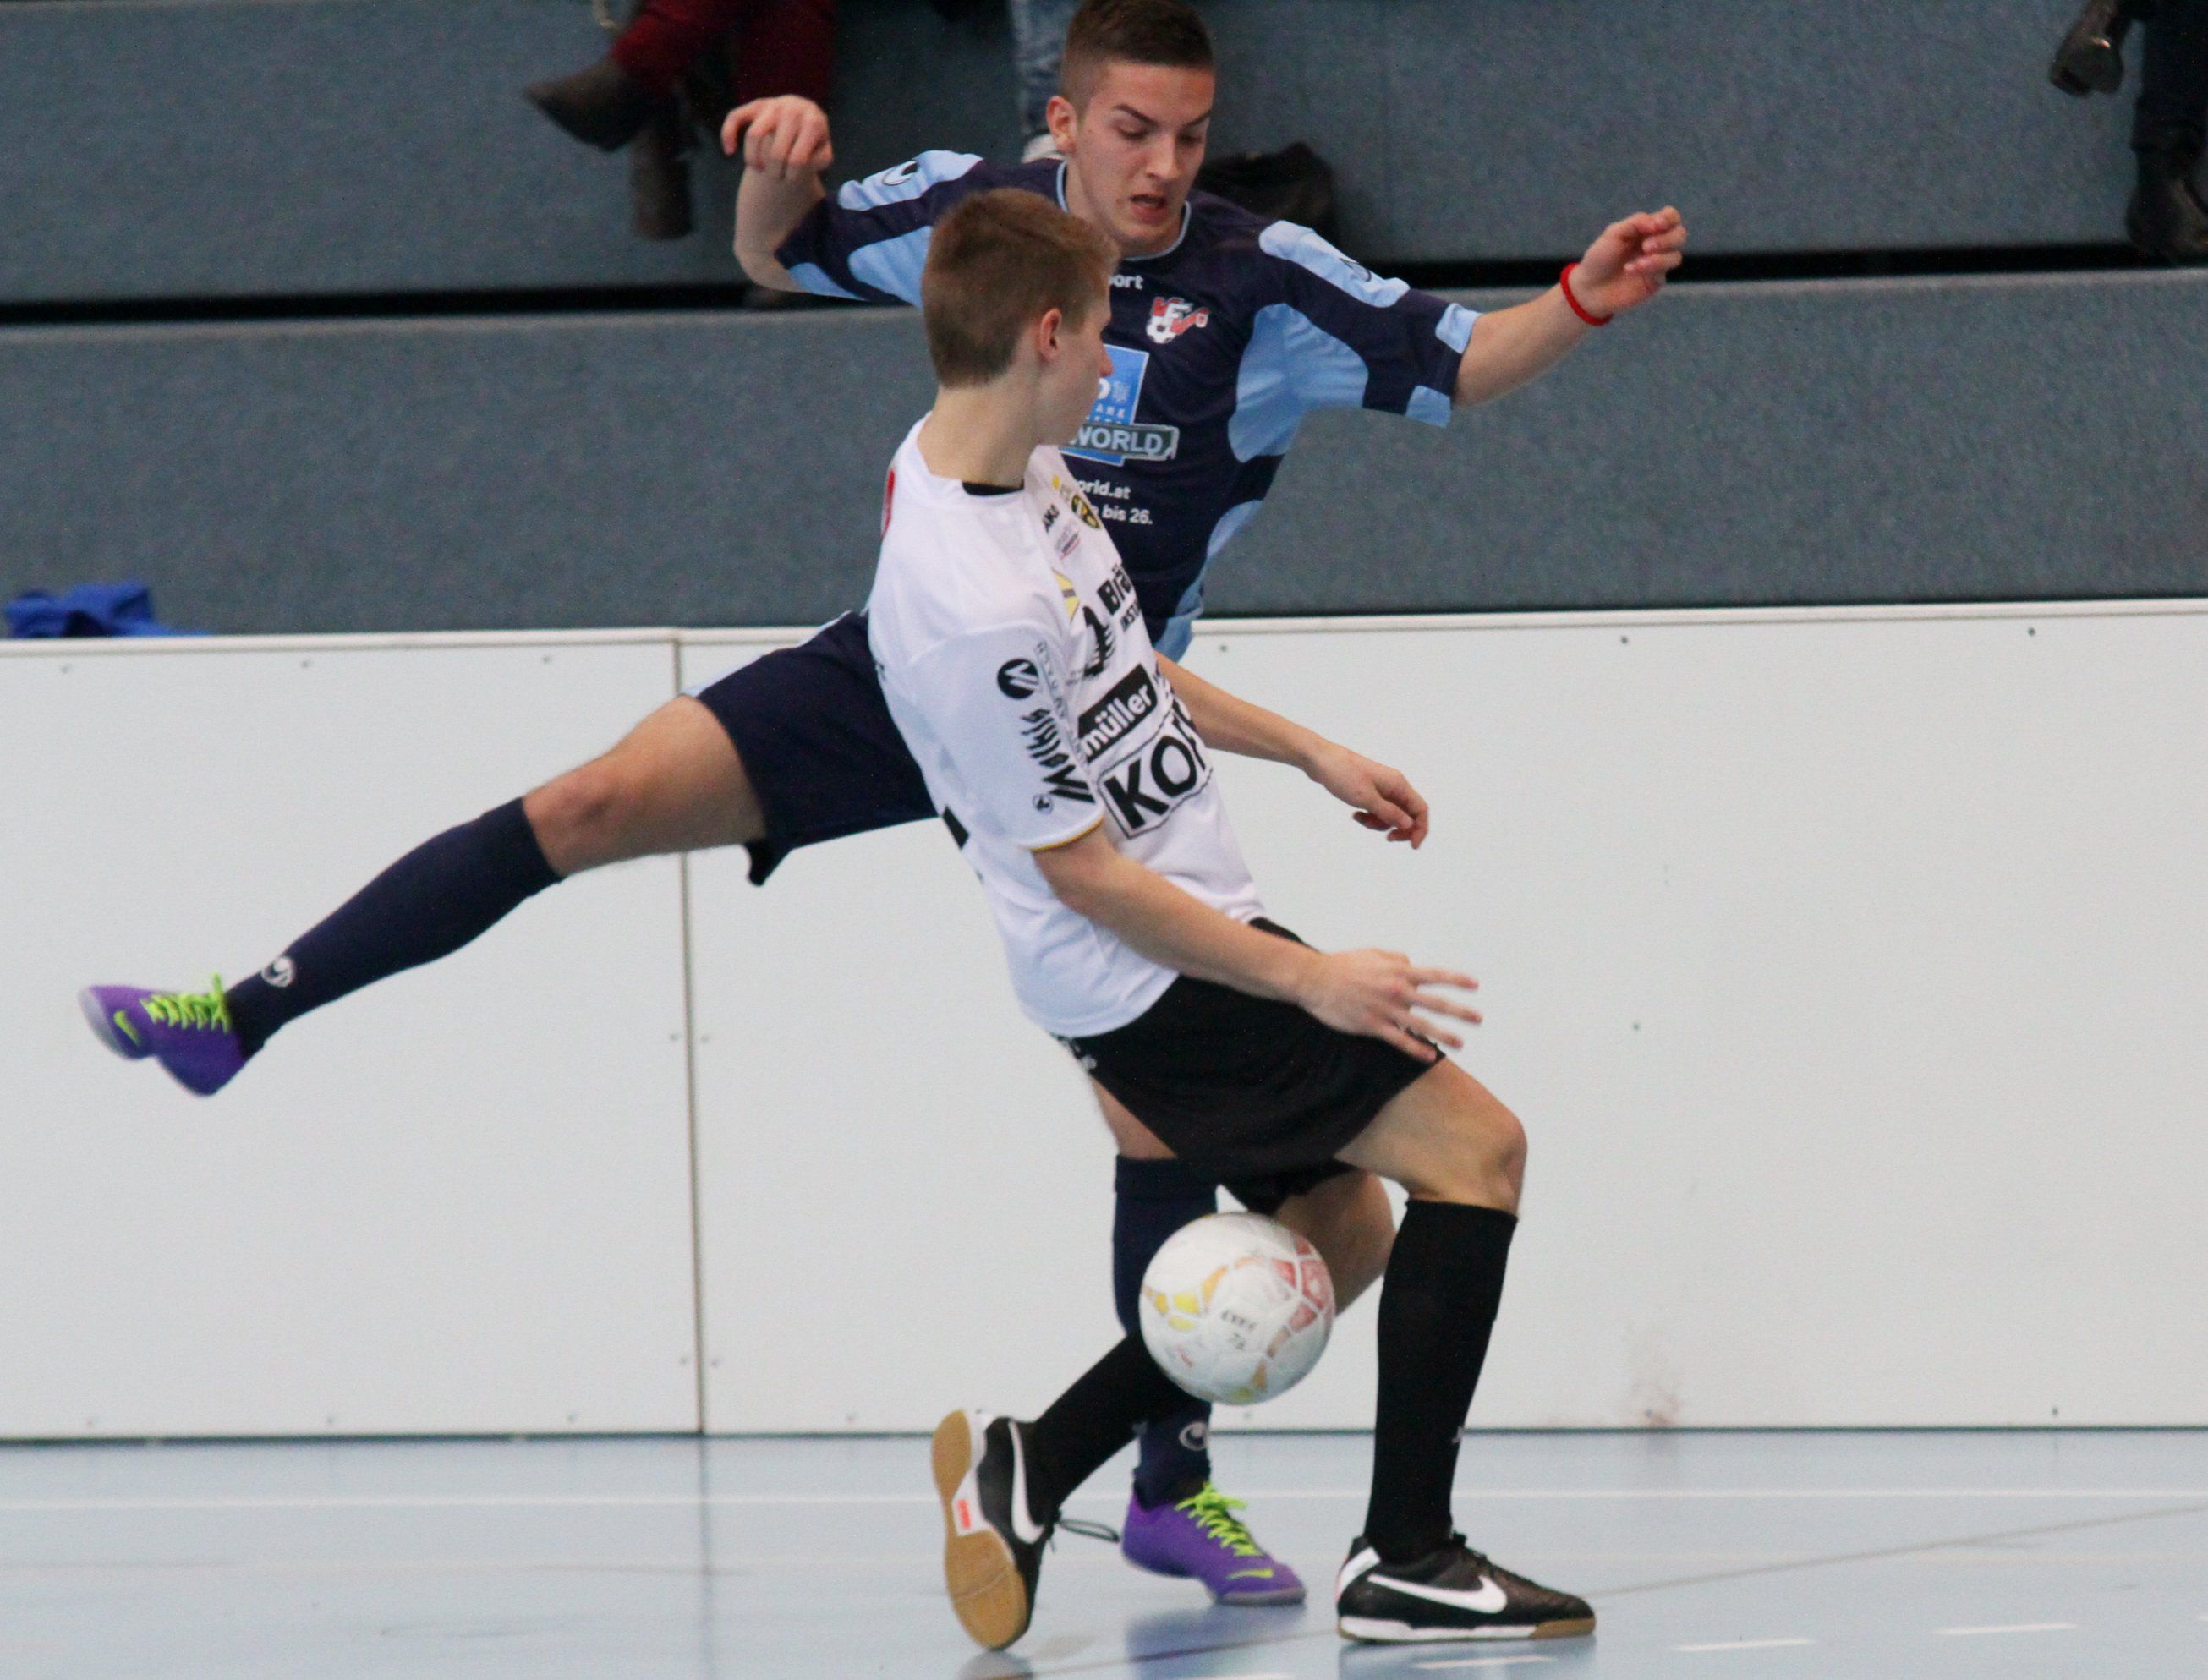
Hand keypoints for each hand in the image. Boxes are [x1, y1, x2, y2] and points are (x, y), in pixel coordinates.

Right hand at [721, 95, 833, 179]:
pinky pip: (735, 117)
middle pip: (775, 154)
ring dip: (753, 160)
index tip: (791, 179)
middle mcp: (792, 110)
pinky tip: (729, 151)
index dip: (791, 177)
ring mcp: (772, 105)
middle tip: (776, 177)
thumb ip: (819, 161)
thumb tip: (801, 161)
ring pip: (753, 136)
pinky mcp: (756, 105)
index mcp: (813, 123)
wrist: (805, 114)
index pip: (796, 160)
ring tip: (758, 169)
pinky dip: (728, 135)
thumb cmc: (813, 140)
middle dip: (773, 173)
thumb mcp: (823, 152)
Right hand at [1296, 948, 1480, 1058]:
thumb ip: (1395, 958)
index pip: (1434, 974)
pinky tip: (1429, 1057)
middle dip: (1459, 1011)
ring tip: (1461, 1043)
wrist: (1314, 979)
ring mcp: (1385, 1009)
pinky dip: (1416, 1049)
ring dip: (1443, 1034)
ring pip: (1421, 1024)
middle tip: (1478, 1019)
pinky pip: (1399, 1040)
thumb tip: (1411, 962)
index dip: (1456, 979)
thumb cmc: (1342, 964)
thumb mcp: (1372, 954)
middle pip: (1435, 1002)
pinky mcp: (1371, 1025)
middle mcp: (1396, 990)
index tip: (1475, 985)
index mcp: (1397, 970)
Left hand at [1304, 741, 1428, 846]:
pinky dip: (1369, 816)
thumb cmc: (1343, 775)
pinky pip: (1376, 809)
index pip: (1420, 809)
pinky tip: (1355, 815)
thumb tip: (1409, 824)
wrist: (1320, 760)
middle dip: (1399, 829)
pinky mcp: (1368, 790)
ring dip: (1378, 823)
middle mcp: (1393, 785)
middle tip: (1388, 839)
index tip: (1412, 846)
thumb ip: (1389, 813)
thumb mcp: (1366, 799)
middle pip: (1408, 814)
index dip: (1420, 829)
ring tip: (1360, 820)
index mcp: (1398, 784)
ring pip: (1390, 814)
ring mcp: (1381, 787)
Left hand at [1568, 207, 1686, 318]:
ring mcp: (1658, 263)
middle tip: (1646, 246)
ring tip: (1638, 262)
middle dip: (1666, 239)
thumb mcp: (1614, 233)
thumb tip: (1656, 221)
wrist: (1589, 287)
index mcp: (1647, 228)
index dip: (1669, 218)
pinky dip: (1650, 268)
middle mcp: (1656, 243)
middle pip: (1680, 234)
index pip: (1671, 217)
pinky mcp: (1655, 280)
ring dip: (1659, 257)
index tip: (1655, 225)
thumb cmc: (1600, 257)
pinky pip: (1663, 272)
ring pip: (1676, 255)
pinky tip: (1631, 269)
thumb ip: (1635, 223)